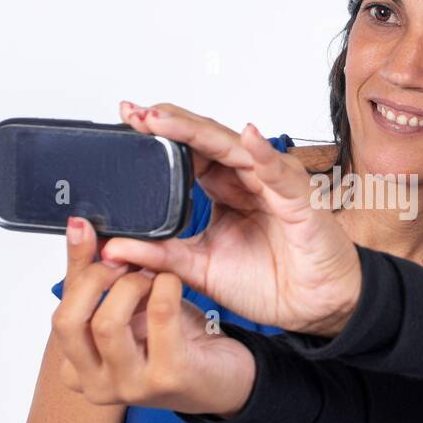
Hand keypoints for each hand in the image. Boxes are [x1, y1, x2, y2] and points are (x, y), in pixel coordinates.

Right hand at [51, 214, 254, 415]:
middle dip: (96, 278)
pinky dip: (165, 286)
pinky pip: (159, 315)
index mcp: (78, 369)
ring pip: (107, 323)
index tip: (86, 229)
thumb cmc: (173, 343)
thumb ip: (99, 277)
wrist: (224, 379)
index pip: (61, 313)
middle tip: (124, 261)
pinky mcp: (169, 377)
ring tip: (153, 276)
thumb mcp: (129, 308)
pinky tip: (173, 282)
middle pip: (69, 322)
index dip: (75, 266)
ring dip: (133, 284)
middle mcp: (96, 386)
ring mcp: (131, 387)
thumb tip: (76, 227)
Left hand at [100, 101, 361, 336]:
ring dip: (200, 132)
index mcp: (223, 191)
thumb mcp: (199, 269)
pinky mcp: (300, 203)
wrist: (312, 309)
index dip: (158, 138)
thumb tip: (110, 248)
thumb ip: (159, 255)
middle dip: (170, 124)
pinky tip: (247, 137)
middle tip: (135, 113)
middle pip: (206, 141)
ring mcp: (274, 186)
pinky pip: (280, 175)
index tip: (124, 123)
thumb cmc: (269, 283)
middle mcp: (247, 180)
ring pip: (235, 149)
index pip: (187, 154)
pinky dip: (265, 155)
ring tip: (164, 119)